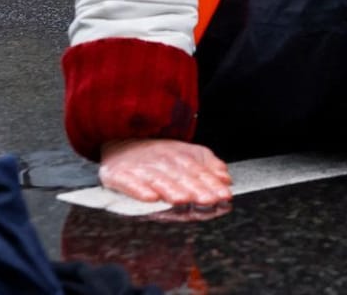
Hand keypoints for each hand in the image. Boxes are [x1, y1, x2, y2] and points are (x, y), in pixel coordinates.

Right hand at [99, 139, 231, 207]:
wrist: (119, 145)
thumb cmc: (157, 156)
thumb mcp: (186, 155)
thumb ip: (208, 166)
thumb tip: (226, 179)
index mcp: (181, 156)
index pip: (200, 171)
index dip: (212, 184)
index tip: (225, 196)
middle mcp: (163, 161)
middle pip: (182, 177)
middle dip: (197, 189)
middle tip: (210, 200)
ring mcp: (141, 168)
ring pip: (159, 180)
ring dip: (172, 190)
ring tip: (184, 200)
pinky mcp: (119, 175)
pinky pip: (130, 183)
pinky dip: (140, 190)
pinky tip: (150, 198)